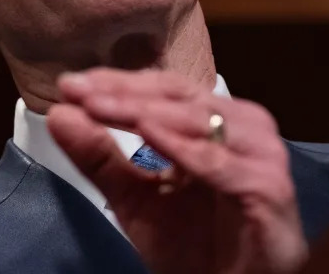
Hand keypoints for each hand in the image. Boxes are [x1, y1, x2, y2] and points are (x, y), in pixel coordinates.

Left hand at [47, 69, 307, 273]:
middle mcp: (241, 129)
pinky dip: (185, 148)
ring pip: (198, 121)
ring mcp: (260, 156)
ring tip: (100, 107)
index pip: (162, 89)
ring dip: (146, 111)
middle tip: (79, 91)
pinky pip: (222, 164)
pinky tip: (148, 134)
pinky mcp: (269, 189)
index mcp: (213, 123)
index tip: (69, 85)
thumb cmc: (192, 247)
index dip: (117, 82)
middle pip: (178, 96)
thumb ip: (98, 156)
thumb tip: (58, 112)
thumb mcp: (132, 197)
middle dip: (124, 92)